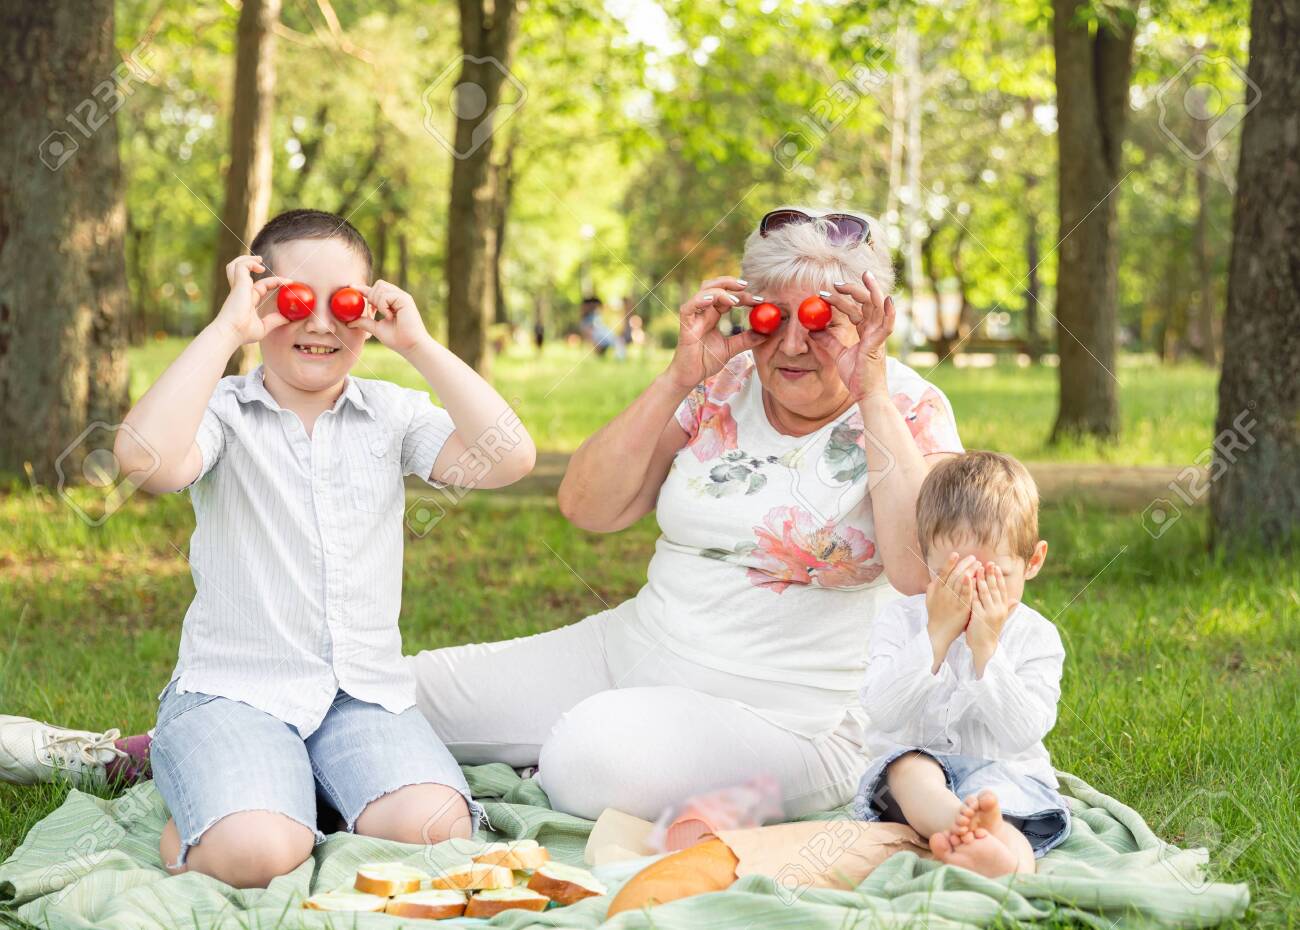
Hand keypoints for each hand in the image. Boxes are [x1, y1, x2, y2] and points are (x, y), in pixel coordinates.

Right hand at [212, 255, 292, 345]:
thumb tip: (287, 318)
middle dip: (251, 263)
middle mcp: (241, 292)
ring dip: (247, 259)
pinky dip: (249, 263)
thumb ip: (275, 320)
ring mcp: (238, 287)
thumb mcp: (264, 327)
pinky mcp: (238, 284)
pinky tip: (260, 268)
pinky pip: (241, 266)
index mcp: (247, 300)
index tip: (288, 282)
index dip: (273, 283)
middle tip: (261, 261)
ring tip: (259, 260)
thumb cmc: (243, 333)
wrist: (232, 332)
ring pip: (237, 265)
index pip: (260, 286)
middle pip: (242, 272)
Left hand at [346, 279, 430, 353]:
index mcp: (392, 303)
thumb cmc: (398, 339)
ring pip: (380, 287)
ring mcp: (402, 297)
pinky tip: (390, 316)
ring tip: (385, 315)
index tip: (351, 287)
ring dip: (377, 302)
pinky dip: (383, 306)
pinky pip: (385, 295)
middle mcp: (397, 297)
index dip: (363, 288)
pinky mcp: (405, 299)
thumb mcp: (376, 329)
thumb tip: (349, 322)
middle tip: (373, 312)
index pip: (375, 291)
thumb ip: (364, 322)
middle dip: (371, 297)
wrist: (411, 345)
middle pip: (378, 284)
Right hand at [665, 276, 765, 389]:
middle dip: (730, 283)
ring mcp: (693, 317)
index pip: (728, 297)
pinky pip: (688, 308)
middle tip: (747, 286)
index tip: (759, 300)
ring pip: (703, 292)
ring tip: (735, 299)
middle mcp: (703, 312)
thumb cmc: (705, 362)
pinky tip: (712, 300)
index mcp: (712, 316)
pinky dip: (699, 300)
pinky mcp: (685, 326)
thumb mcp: (731, 349)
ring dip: (720, 290)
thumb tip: (766, 333)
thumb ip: (746, 340)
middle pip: (714, 286)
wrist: (689, 377)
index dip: (743, 295)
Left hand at [810, 270, 895, 399]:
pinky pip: (887, 325)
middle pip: (867, 303)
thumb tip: (812, 331)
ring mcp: (878, 336)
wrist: (865, 395)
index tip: (825, 292)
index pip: (856, 309)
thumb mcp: (838, 355)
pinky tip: (887, 299)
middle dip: (854, 289)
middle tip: (835, 282)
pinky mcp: (879, 344)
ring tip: (863, 276)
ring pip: (878, 307)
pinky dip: (889, 311)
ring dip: (870, 291)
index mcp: (866, 332)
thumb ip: (828, 342)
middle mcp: (874, 331)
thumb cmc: (856, 378)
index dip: (842, 299)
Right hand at [925, 553, 977, 671]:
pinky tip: (974, 578)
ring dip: (970, 571)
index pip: (944, 573)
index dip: (949, 563)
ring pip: (961, 582)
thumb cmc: (935, 615)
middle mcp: (944, 593)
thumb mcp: (930, 600)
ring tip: (978, 564)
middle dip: (964, 564)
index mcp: (937, 590)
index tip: (956, 554)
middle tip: (973, 558)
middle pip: (955, 575)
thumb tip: (936, 578)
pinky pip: (966, 595)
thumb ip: (932, 588)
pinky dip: (969, 585)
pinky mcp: (961, 608)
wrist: (938, 633)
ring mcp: (953, 601)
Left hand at [966, 563, 1017, 674]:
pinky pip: (975, 600)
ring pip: (986, 592)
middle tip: (988, 563)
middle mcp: (998, 610)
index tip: (995, 566)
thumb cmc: (989, 631)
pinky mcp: (979, 617)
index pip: (1002, 589)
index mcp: (1003, 609)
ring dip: (982, 579)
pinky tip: (968, 582)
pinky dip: (972, 590)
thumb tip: (1016, 600)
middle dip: (991, 574)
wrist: (984, 648)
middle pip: (995, 588)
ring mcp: (990, 613)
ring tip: (978, 568)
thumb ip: (1006, 608)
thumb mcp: (999, 618)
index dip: (999, 577)